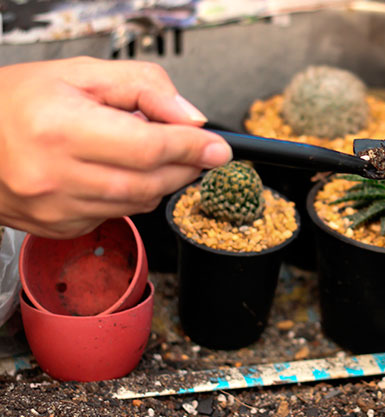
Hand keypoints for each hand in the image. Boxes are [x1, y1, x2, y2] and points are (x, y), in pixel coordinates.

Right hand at [0, 57, 231, 237]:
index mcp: (60, 130)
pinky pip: (115, 216)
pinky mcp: (57, 227)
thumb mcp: (83, 74)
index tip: (218, 149)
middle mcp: (55, 177)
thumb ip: (145, 88)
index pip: (148, 147)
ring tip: (151, 155)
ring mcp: (55, 209)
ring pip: (137, 204)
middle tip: (198, 153)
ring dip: (160, 182)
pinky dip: (131, 196)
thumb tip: (190, 119)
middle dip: (184, 167)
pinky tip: (118, 173)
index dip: (191, 148)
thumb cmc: (18, 101)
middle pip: (149, 183)